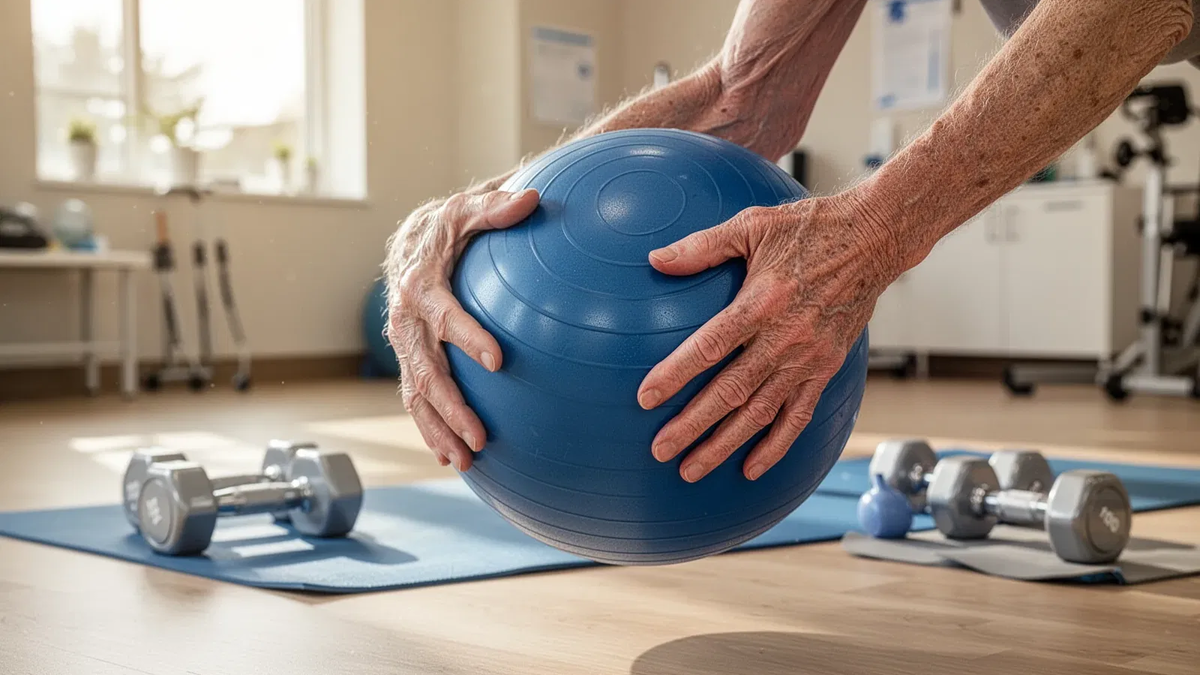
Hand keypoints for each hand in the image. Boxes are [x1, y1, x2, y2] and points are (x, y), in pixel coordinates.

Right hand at [384, 188, 540, 470]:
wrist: (409, 243)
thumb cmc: (446, 229)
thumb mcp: (467, 210)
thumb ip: (497, 208)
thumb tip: (535, 198)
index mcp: (420, 285)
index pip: (445, 315)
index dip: (468, 338)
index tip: (497, 361)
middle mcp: (405, 321)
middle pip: (426, 371)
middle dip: (451, 407)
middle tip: (481, 437)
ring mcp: (404, 346)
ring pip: (416, 395)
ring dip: (438, 431)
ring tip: (465, 463)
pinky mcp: (409, 361)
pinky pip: (415, 400)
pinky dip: (430, 430)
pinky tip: (451, 459)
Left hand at [636, 192, 895, 482]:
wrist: (874, 239)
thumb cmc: (810, 228)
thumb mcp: (752, 225)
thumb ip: (701, 246)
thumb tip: (655, 260)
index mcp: (762, 302)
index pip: (710, 347)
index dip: (676, 374)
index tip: (646, 398)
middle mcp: (785, 338)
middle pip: (730, 392)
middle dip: (692, 426)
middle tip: (660, 449)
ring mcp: (808, 359)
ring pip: (760, 413)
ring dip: (724, 445)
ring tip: (691, 468)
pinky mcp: (826, 369)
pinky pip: (798, 416)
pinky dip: (774, 446)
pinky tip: (751, 468)